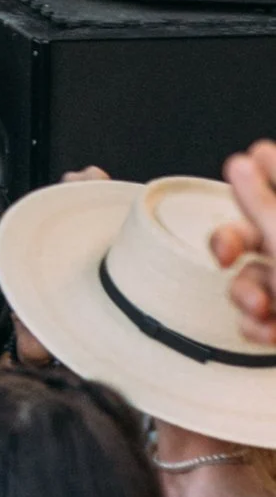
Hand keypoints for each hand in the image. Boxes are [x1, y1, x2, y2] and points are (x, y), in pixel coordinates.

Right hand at [213, 141, 275, 346]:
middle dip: (231, 246)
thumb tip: (241, 163)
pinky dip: (259, 328)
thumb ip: (264, 205)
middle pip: (252, 233)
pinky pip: (257, 319)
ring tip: (262, 309)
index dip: (264, 173)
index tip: (248, 168)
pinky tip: (272, 333)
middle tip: (225, 254)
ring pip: (250, 279)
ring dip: (246, 296)